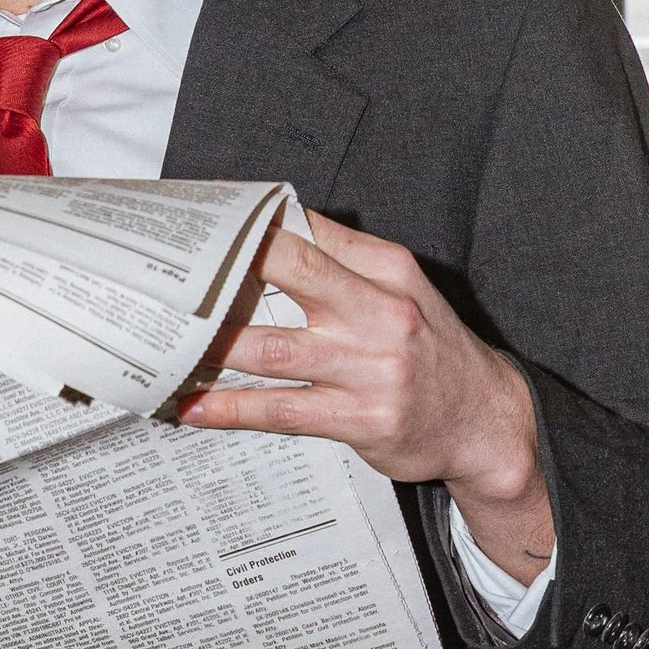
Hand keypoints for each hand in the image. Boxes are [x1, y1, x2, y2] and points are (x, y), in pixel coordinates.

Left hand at [180, 210, 555, 582]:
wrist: (485, 423)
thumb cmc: (432, 351)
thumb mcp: (403, 289)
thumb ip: (346, 259)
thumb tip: (279, 226)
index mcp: (388, 270)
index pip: (311, 233)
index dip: (252, 225)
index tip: (203, 224)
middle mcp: (381, 313)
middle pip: (292, 273)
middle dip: (228, 268)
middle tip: (171, 268)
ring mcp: (369, 369)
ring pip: (273, 349)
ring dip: (213, 346)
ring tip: (163, 343)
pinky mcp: (359, 419)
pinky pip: (280, 410)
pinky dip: (230, 408)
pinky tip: (192, 405)